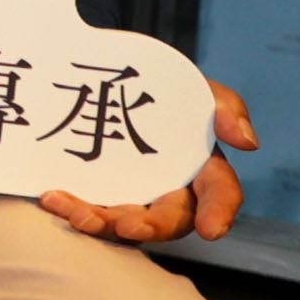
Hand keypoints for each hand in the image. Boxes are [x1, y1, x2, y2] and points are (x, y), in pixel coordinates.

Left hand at [45, 78, 254, 246]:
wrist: (106, 68)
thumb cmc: (164, 85)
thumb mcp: (196, 87)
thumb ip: (225, 107)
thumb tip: (248, 142)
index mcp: (200, 168)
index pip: (219, 195)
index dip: (219, 213)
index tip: (211, 231)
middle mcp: (167, 189)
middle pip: (168, 219)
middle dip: (151, 227)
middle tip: (129, 226)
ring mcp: (129, 193)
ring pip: (123, 221)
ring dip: (103, 223)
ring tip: (80, 216)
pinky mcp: (94, 191)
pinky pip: (86, 207)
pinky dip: (70, 206)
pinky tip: (51, 198)